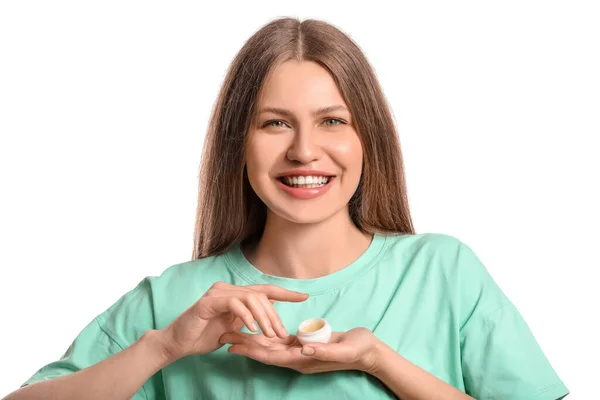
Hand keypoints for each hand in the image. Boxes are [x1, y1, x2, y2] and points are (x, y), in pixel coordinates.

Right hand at [158, 282, 307, 360]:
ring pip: (250, 297)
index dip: (285, 293)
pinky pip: (234, 303)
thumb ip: (249, 320)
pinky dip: (246, 316)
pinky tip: (251, 329)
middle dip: (274, 315)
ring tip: (268, 334)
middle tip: (280, 333)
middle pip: (260, 295)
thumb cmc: (203, 336)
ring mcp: (217, 293)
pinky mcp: (208, 302)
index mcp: (234, 294)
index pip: (264, 290)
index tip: (304, 296)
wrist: (178, 343)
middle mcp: (227, 289)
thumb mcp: (232, 329)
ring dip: (263, 317)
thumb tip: (270, 316)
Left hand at [219, 327, 379, 373]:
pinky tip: (256, 329)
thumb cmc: (358, 349)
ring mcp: (301, 352)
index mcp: (304, 359)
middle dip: (245, 345)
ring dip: (252, 340)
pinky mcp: (305, 345)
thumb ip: (324, 350)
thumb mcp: (343, 349)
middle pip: (266, 352)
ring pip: (271, 347)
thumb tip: (303, 348)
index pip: (272, 356)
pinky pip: (280, 341)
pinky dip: (266, 336)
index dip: (251, 350)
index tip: (232, 344)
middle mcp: (298, 358)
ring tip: (233, 332)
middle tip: (223, 336)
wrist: (369, 352)